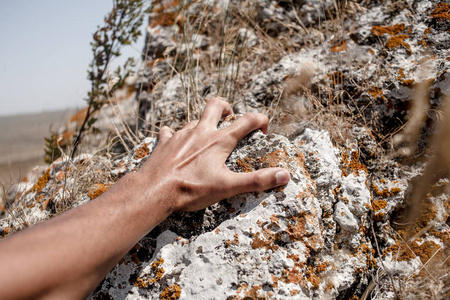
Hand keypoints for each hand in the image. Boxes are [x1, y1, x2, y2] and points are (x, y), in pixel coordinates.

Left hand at [138, 97, 289, 211]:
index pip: (247, 121)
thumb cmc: (191, 189)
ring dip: (202, 125)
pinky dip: (174, 135)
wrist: (154, 190)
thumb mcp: (228, 187)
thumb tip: (284, 175)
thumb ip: (257, 180)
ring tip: (205, 139)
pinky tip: (175, 144)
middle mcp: (200, 132)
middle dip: (226, 107)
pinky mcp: (164, 142)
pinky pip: (169, 132)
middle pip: (215, 105)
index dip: (260, 120)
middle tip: (230, 117)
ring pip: (194, 120)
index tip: (264, 129)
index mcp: (219, 140)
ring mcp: (180, 135)